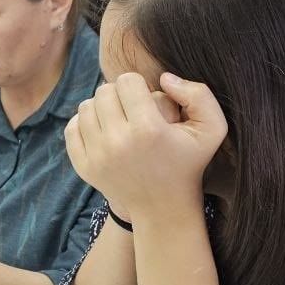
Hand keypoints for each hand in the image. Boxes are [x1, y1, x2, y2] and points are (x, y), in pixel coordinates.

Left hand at [64, 72, 226, 217]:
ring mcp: (97, 156)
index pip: (127, 80)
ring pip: (86, 107)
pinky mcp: (83, 166)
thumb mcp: (211, 129)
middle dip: (119, 95)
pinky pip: (72, 128)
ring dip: (102, 108)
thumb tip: (165, 78)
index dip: (137, 85)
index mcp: (148, 130)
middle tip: (132, 109)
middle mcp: (118, 142)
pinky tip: (103, 131)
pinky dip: (85, 125)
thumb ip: (198, 95)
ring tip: (118, 119)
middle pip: (104, 91)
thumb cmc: (188, 162)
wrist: (163, 206)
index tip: (145, 99)